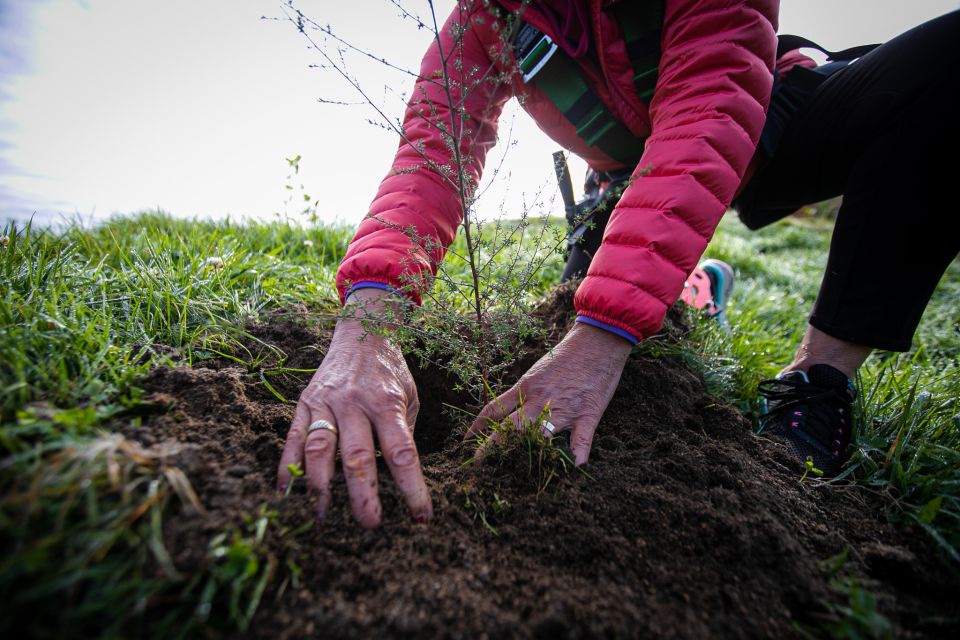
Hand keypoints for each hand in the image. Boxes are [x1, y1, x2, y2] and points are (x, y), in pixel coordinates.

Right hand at [276, 289, 429, 527]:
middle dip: (363, 495)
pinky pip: (292, 437)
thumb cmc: (391, 371)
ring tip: (324, 516)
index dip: (412, 487)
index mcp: (387, 403)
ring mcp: (326, 403)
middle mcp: (354, 403)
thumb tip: (400, 477)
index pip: (402, 452)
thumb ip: (405, 433)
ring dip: (321, 487)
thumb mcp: (410, 396)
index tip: (421, 516)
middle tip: (370, 525)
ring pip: (319, 449)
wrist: (362, 331)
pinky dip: (287, 466)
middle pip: (357, 456)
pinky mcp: (304, 403)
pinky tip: (286, 492)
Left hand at [467, 322, 631, 464]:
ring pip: (540, 436)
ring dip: (530, 455)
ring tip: (519, 475)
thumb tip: (509, 410)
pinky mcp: (588, 413)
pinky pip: (581, 439)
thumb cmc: (567, 355)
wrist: (597, 341)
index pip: (494, 409)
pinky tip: (573, 467)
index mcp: (526, 388)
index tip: (466, 441)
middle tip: (478, 465)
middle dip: (492, 448)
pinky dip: (578, 454)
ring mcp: (564, 409)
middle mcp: (540, 401)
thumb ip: (525, 392)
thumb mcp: (538, 371)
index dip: (477, 426)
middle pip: (509, 428)